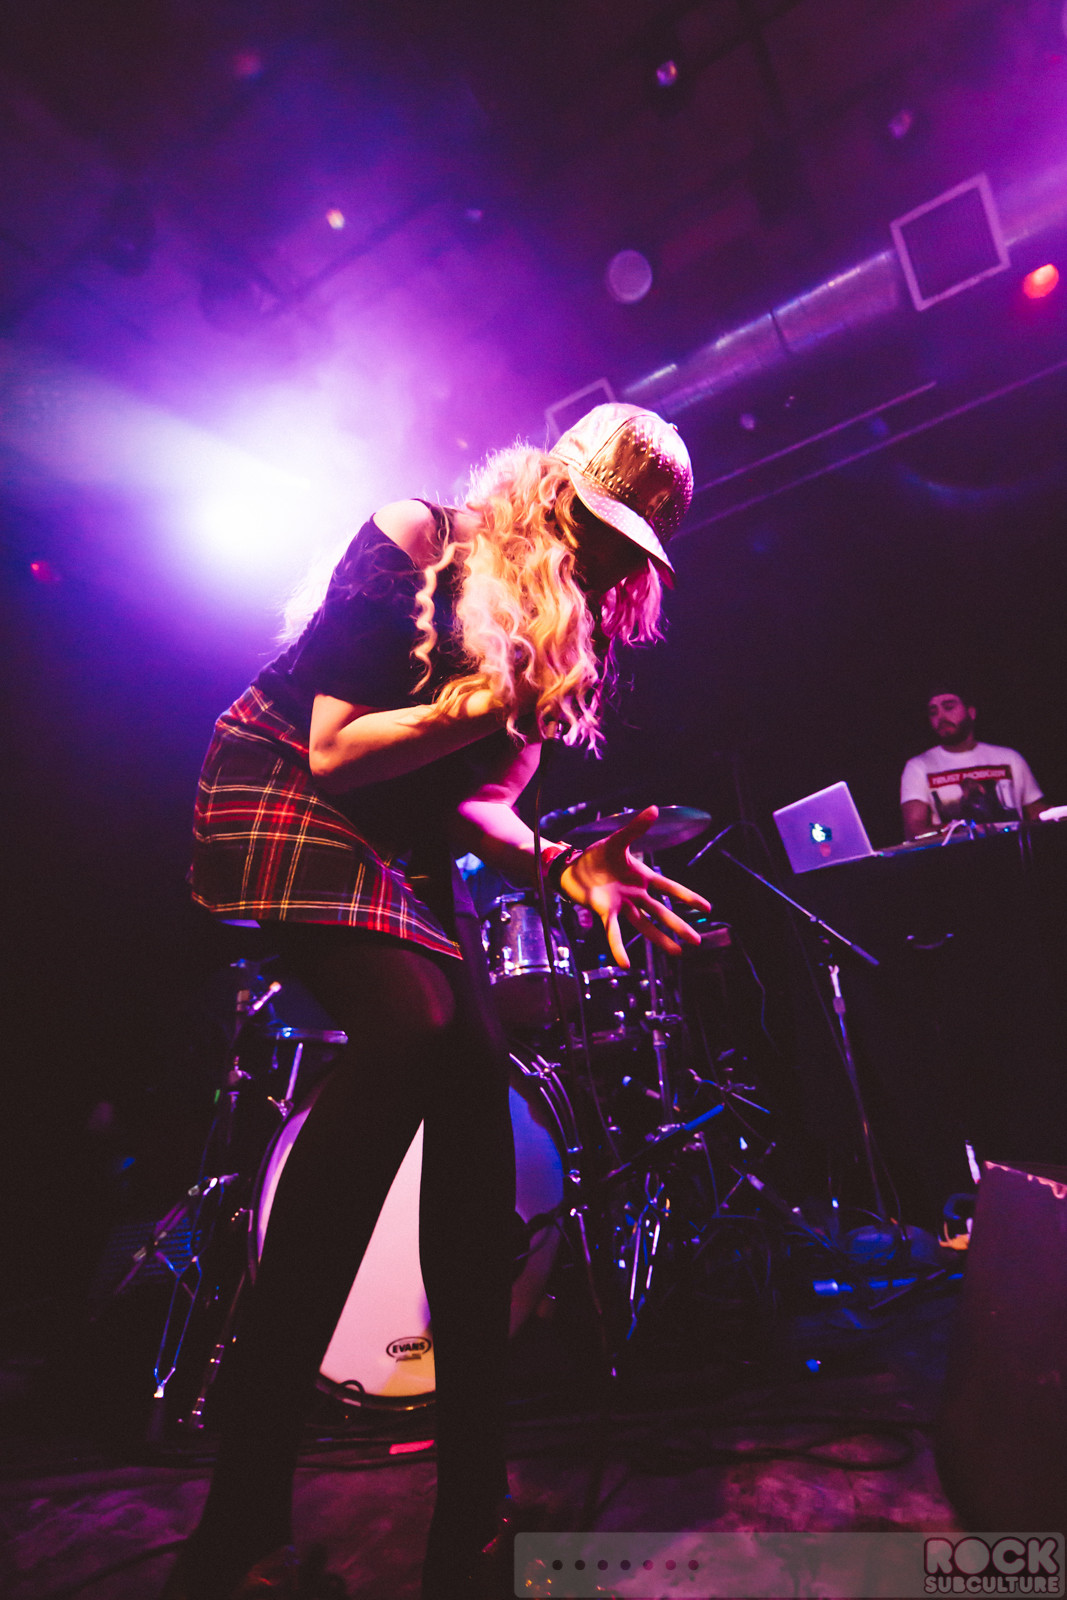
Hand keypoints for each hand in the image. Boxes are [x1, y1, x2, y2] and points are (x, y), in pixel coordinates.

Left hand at [559, 805, 711, 967]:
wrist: (571, 867)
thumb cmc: (596, 856)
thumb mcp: (617, 840)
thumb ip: (636, 828)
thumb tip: (654, 808)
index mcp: (642, 876)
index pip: (670, 888)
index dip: (688, 897)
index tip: (707, 908)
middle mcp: (635, 894)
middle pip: (661, 912)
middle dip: (679, 926)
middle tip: (697, 941)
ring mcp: (622, 905)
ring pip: (644, 926)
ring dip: (660, 940)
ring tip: (677, 953)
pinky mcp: (605, 913)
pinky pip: (614, 933)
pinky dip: (619, 948)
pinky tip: (626, 964)